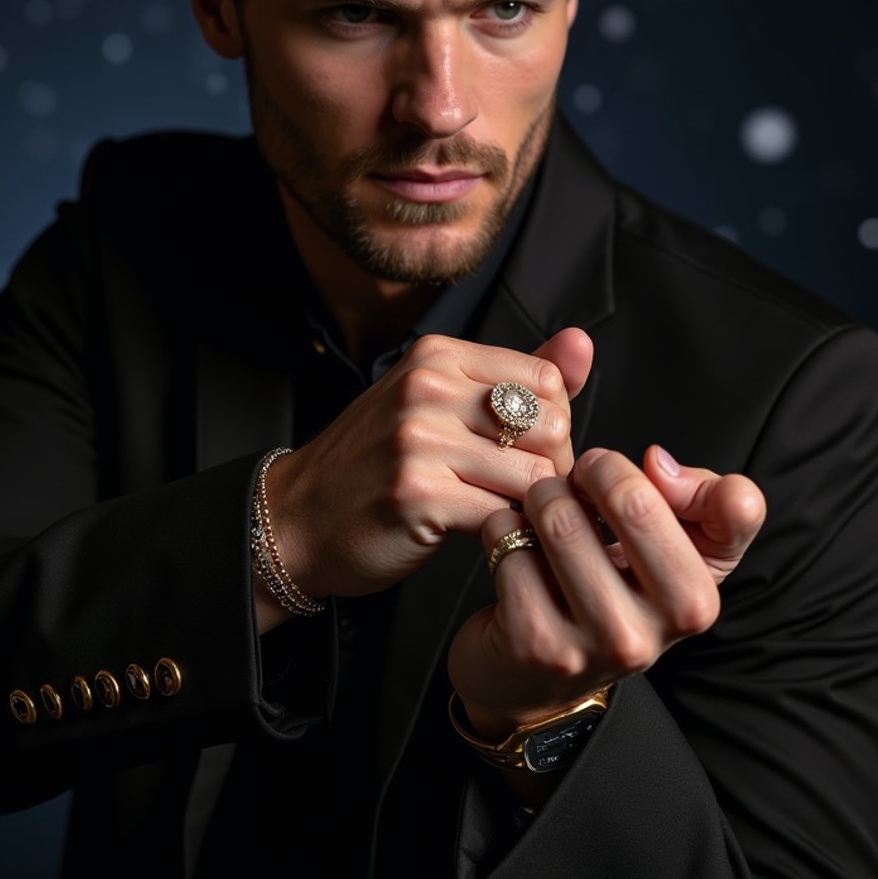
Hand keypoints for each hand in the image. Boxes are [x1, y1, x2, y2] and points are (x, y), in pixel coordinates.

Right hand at [259, 327, 594, 605]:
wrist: (296, 520)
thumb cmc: (375, 463)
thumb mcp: (440, 401)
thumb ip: (517, 376)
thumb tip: (581, 342)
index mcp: (438, 356)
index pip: (548, 379)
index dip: (555, 424)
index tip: (530, 453)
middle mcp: (427, 388)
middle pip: (552, 425)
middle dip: (552, 467)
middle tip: (523, 491)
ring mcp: (418, 441)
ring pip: (535, 476)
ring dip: (533, 508)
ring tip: (505, 515)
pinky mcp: (417, 495)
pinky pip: (504, 516)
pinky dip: (510, 535)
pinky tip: (485, 535)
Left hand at [448, 444, 765, 738]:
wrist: (537, 679)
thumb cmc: (610, 597)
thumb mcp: (674, 553)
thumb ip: (701, 499)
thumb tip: (657, 463)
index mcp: (700, 599)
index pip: (729, 506)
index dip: (657, 471)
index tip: (617, 477)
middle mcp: (660, 628)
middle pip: (632, 499)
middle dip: (590, 471)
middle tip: (574, 480)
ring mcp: (597, 641)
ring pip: (560, 518)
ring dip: (540, 497)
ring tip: (540, 511)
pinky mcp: (536, 643)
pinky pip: (510, 543)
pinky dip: (502, 528)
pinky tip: (512, 547)